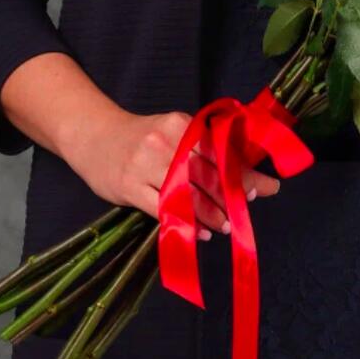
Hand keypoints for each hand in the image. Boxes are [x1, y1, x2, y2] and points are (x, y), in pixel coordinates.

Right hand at [62, 108, 280, 237]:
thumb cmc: (141, 136)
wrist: (92, 135)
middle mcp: (166, 143)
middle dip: (233, 194)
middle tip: (247, 208)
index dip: (245, 173)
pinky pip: (164, 209)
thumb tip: (242, 170)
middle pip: (208, 174)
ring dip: (213, 213)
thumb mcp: (173, 130)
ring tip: (228, 226)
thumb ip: (202, 147)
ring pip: (188, 194)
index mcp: (181, 126)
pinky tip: (201, 233)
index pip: (221, 152)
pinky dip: (186, 223)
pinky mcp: (130, 187)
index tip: (268, 187)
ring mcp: (146, 166)